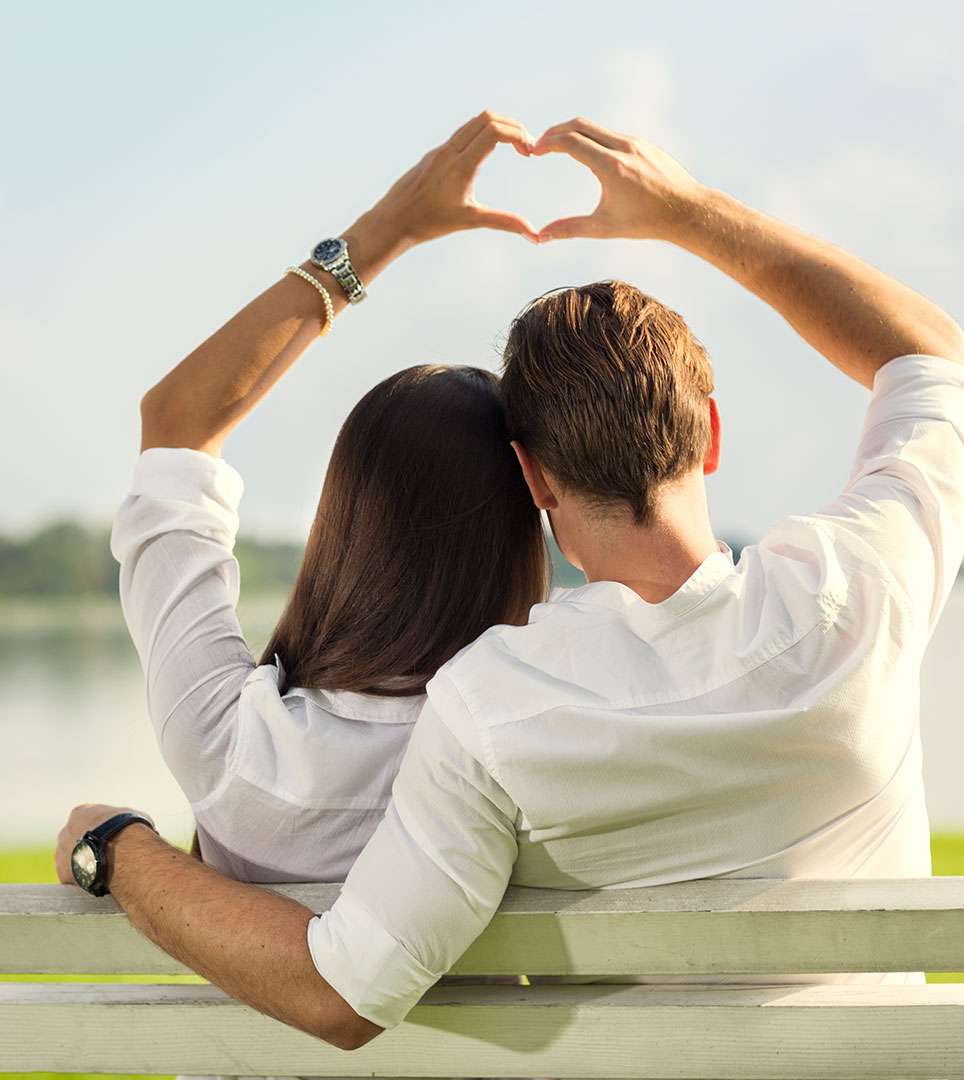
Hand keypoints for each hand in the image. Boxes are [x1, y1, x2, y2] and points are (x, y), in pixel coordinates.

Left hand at [55, 803, 151, 885]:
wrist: (124, 855)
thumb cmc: (130, 831)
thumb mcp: (129, 815)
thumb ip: (119, 821)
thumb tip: (125, 827)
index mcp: (80, 813)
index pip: (87, 819)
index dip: (101, 828)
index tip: (111, 836)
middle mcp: (65, 832)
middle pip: (75, 839)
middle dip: (89, 846)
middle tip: (107, 853)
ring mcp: (61, 855)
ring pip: (73, 860)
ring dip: (85, 863)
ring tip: (106, 870)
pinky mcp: (64, 876)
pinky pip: (75, 878)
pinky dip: (86, 878)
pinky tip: (101, 880)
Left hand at [363, 110, 538, 248]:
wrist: (393, 220)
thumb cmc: (429, 222)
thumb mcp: (470, 221)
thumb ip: (504, 222)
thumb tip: (533, 234)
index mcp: (461, 165)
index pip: (493, 131)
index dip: (517, 134)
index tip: (528, 152)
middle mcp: (450, 151)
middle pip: (487, 118)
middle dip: (512, 127)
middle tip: (526, 146)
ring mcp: (440, 149)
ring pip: (473, 122)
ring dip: (497, 127)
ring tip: (513, 146)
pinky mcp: (435, 153)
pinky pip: (462, 133)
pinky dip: (482, 134)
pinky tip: (489, 152)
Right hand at [531, 118, 703, 241]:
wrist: (686, 211)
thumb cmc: (645, 223)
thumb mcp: (604, 227)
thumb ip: (570, 228)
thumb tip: (540, 236)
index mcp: (611, 166)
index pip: (570, 142)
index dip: (547, 143)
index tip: (533, 151)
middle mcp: (623, 148)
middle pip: (580, 125)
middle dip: (556, 132)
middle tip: (540, 144)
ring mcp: (635, 143)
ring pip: (597, 129)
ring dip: (575, 134)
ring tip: (560, 148)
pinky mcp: (644, 145)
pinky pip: (613, 136)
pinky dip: (594, 140)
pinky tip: (588, 155)